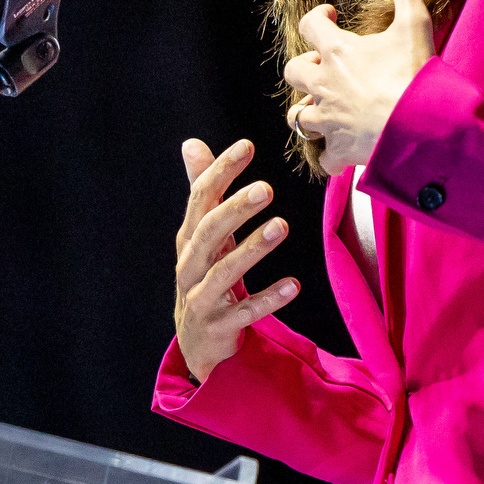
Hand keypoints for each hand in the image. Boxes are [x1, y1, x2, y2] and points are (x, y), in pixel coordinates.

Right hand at [172, 137, 300, 381]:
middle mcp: (190, 266)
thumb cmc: (204, 276)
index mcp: (189, 239)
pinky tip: (294, 285)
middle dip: (234, 209)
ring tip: (281, 226)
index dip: (220, 172)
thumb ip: (202, 191)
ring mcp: (202, 298)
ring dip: (253, 249)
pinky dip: (268, 299)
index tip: (246, 146)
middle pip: (208, 233)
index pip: (199, 199)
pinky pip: (244, 312)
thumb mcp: (202, 235)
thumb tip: (191, 144)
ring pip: (224, 272)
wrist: (196, 340)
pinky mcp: (219, 325)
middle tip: (266, 188)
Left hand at [283, 0, 433, 176]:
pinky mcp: (340, 150)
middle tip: (326, 69)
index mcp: (338, 51)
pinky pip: (324, 158)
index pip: (309, 25)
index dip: (316, 19)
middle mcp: (325, 85)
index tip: (329, 18)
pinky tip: (341, 152)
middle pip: (294, 72)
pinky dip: (330, 156)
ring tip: (323, 111)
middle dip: (305, 69)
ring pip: (298, 117)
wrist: (420, 128)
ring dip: (307, 113)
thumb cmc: (414, 75)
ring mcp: (329, 119)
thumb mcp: (414, 22)